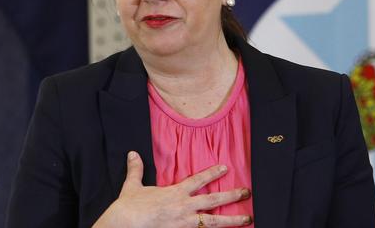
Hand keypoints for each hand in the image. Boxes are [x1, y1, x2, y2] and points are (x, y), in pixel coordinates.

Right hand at [93, 151, 251, 227]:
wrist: (126, 224)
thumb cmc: (130, 207)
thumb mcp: (133, 186)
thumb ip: (136, 170)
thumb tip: (132, 154)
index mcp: (175, 193)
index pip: (199, 180)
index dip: (213, 173)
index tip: (226, 168)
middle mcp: (184, 207)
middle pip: (214, 200)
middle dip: (232, 195)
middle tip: (247, 192)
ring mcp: (185, 223)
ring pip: (214, 222)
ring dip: (233, 220)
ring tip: (248, 218)